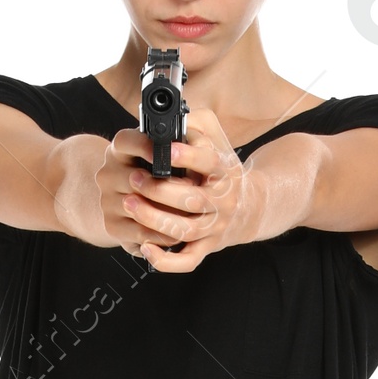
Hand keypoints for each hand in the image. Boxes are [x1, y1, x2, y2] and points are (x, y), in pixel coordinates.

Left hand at [95, 109, 248, 272]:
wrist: (248, 208)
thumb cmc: (221, 170)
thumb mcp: (216, 139)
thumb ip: (196, 125)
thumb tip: (174, 117)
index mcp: (224, 171)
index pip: (209, 162)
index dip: (188, 156)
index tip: (167, 150)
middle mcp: (223, 201)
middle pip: (191, 200)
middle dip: (159, 191)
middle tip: (133, 178)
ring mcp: (214, 228)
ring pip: (185, 231)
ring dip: (155, 220)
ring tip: (129, 205)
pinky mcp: (206, 248)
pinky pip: (187, 261)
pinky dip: (166, 260)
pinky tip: (145, 248)